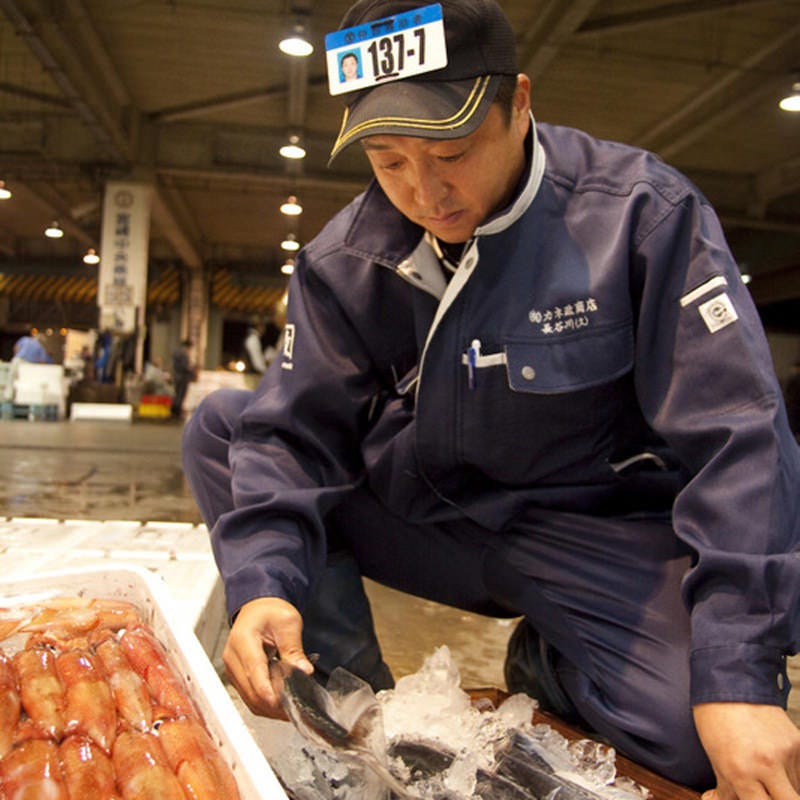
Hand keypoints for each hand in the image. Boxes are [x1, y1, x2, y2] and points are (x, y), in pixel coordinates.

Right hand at [222, 597, 313, 717]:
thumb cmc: (271, 612)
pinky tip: (282, 704)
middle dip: (274, 704)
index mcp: (243, 640)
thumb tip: (304, 671)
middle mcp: (232, 657)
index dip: (268, 690)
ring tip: (293, 708)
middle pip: (251, 691)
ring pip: (250, 699)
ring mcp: (232, 670)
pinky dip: (266, 704)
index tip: (284, 702)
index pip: (254, 671)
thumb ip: (294, 648)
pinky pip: (250, 697)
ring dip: (271, 708)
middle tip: (297, 708)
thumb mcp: (288, 622)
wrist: (258, 609)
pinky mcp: (236, 678)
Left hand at [693, 702, 799, 799]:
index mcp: (740, 770)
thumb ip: (726, 788)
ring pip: (796, 789)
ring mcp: (786, 752)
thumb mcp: (714, 757)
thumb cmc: (714, 717)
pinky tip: (774, 762)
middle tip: (767, 793)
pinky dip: (790, 773)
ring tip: (766, 776)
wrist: (729, 681)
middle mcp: (766, 764)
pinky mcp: (798, 742)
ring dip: (784, 789)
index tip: (754, 799)